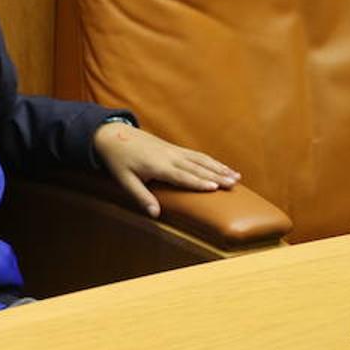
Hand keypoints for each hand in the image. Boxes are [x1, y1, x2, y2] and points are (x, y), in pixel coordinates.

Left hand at [93, 121, 239, 216]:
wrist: (113, 135)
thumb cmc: (118, 160)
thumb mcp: (125, 180)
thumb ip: (141, 197)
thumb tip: (155, 214)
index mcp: (158, 166)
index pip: (182, 176)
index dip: (199, 182)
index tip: (215, 187)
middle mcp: (169, 157)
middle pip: (197, 167)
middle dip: (217, 175)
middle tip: (234, 183)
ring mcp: (173, 150)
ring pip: (200, 159)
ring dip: (219, 167)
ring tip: (236, 176)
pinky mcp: (173, 147)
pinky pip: (196, 154)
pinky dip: (211, 160)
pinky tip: (222, 166)